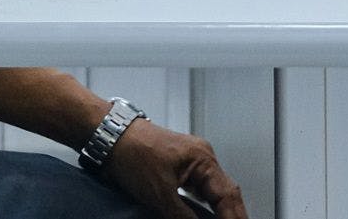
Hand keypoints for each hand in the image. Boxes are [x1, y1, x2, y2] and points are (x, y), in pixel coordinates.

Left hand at [104, 119, 247, 218]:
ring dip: (222, 210)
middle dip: (234, 214)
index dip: (235, 217)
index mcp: (204, 159)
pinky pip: (202, 189)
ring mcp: (192, 162)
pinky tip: (207, 215)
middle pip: (226, 192)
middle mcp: (202, 158)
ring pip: (215, 191)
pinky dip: (208, 205)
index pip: (228, 195)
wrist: (112, 137)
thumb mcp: (159, 193)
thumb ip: (182, 216)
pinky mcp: (180, 168)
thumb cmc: (133, 153)